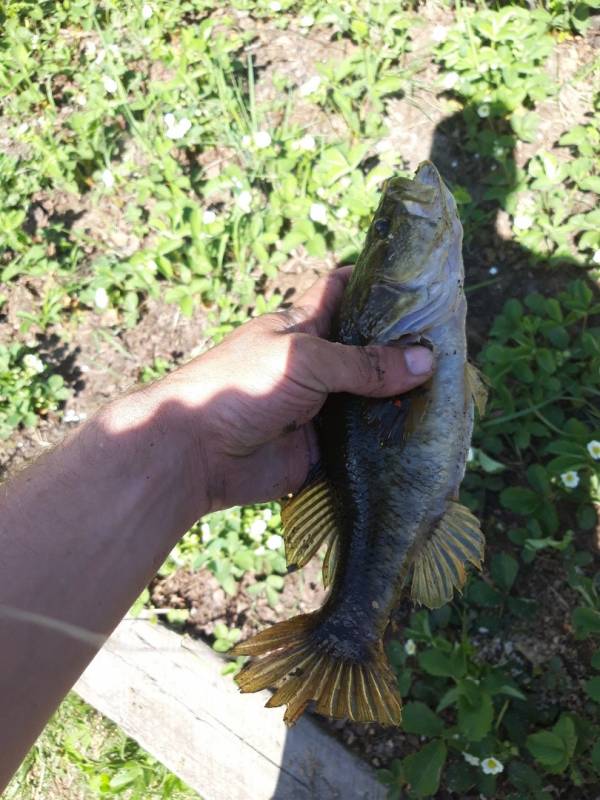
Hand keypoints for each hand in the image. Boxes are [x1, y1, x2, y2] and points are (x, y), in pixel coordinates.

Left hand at [159, 268, 433, 511]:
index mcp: (304, 328)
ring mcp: (320, 408)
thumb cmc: (241, 385)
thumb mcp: (304, 361)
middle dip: (404, 350)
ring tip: (454, 394)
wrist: (195, 453)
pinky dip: (389, 441)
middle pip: (367, 351)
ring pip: (370, 400)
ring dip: (402, 399)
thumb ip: (363, 364)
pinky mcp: (322, 449)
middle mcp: (316, 365)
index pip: (342, 291)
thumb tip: (425, 362)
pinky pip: (363, 443)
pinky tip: (426, 437)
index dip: (376, 282)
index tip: (420, 281)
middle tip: (455, 349)